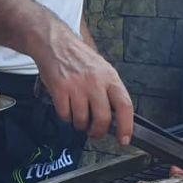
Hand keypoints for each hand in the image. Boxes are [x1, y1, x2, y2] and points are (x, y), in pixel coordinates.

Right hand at [35, 30, 134, 144]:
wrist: (55, 44)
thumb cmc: (80, 58)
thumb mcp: (103, 69)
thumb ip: (110, 91)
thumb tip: (116, 117)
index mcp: (110, 77)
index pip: (124, 105)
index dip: (126, 126)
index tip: (124, 139)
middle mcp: (95, 82)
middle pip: (103, 118)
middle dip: (98, 131)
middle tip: (95, 132)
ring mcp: (77, 86)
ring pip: (82, 120)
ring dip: (80, 125)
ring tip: (78, 117)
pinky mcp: (60, 89)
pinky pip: (65, 115)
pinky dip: (66, 117)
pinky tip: (67, 108)